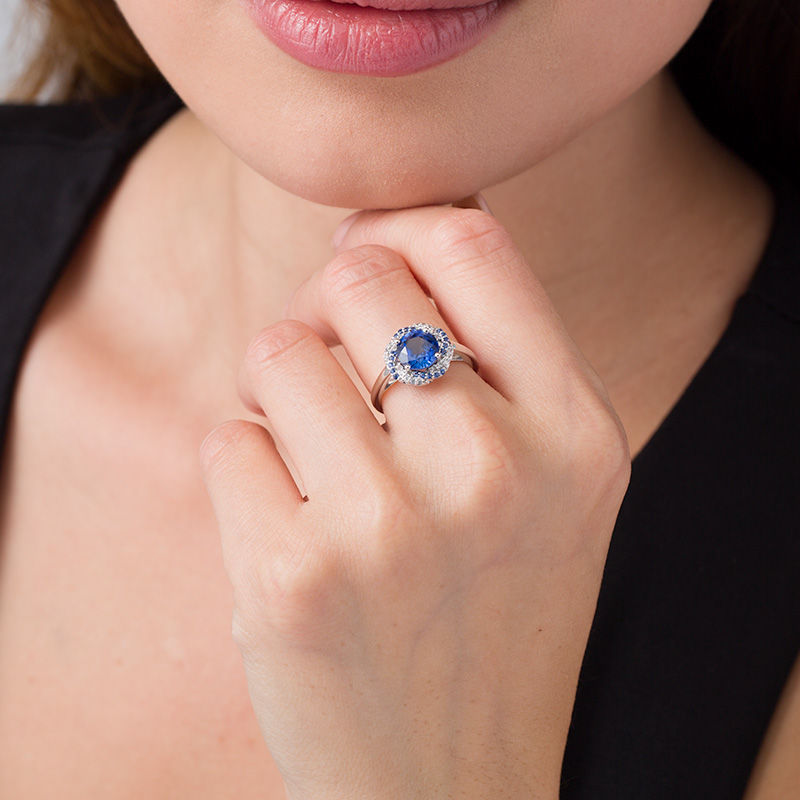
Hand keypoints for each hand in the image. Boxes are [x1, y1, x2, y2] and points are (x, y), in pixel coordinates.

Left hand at [199, 203, 630, 799]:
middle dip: (331, 309)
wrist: (453, 780)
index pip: (469, 241)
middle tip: (343, 375)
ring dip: (282, 393)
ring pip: (277, 351)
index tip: (372, 263)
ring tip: (322, 463)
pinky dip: (247, 468)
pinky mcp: (292, 579)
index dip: (403, 227)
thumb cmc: (496, 611)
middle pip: (358, 278)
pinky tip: (293, 528)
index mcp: (576, 431)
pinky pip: (228, 437)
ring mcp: (389, 527)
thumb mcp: (553, 479)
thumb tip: (389, 227)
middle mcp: (493, 468)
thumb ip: (496, 349)